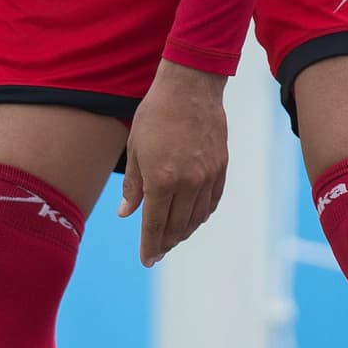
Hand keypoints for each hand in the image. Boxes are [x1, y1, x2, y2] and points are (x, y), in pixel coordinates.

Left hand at [119, 60, 227, 265]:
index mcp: (161, 180)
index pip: (154, 225)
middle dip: (165, 242)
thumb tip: (126, 213)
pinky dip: (201, 215)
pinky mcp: (221, 168)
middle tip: (157, 251)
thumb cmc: (156, 115)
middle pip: (177, 226)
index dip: (149, 246)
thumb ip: (134, 186)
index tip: (147, 260)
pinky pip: (212, 202)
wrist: (190, 87)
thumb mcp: (135, 150)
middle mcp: (188, 183)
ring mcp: (207, 176)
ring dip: (184, 232)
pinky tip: (193, 219)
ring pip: (196, 218)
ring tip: (173, 237)